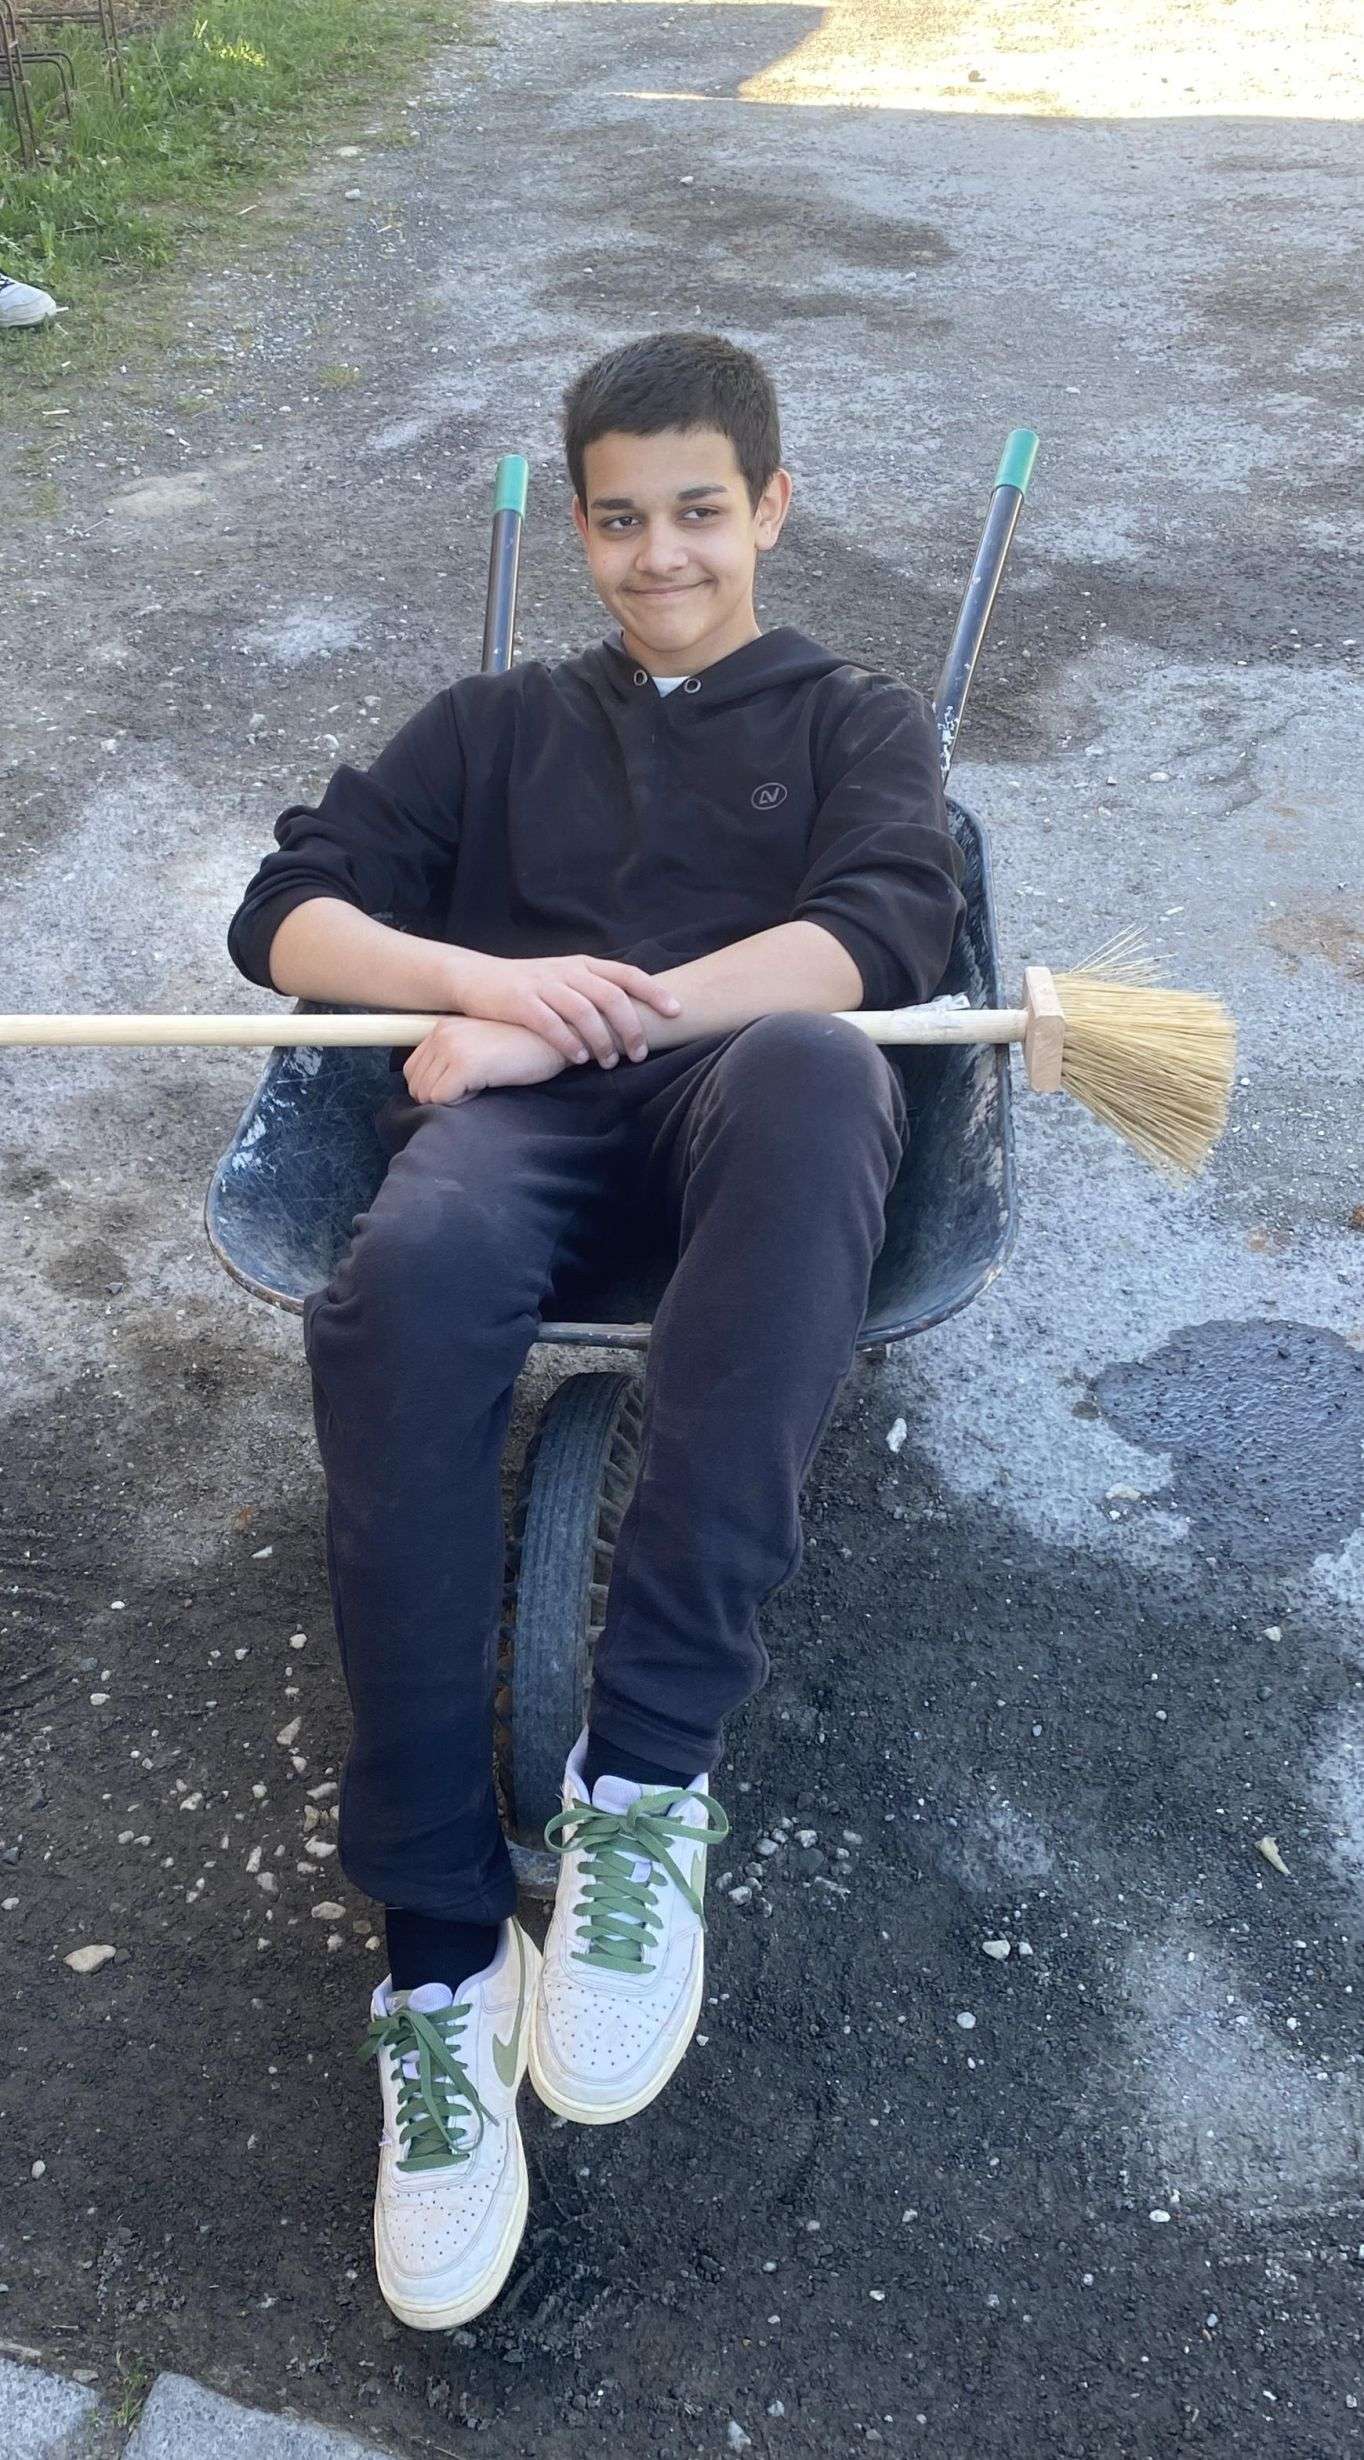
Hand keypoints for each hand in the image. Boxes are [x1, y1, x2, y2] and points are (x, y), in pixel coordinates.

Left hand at [403, 1015, 568, 1105]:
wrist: (557, 1037)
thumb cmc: (525, 1046)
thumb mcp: (483, 1043)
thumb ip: (456, 1056)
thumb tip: (435, 1088)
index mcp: (443, 1027)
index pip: (414, 1070)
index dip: (435, 1086)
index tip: (465, 1082)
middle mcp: (442, 1033)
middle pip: (416, 1085)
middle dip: (441, 1095)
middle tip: (475, 1085)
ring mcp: (452, 1047)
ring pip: (426, 1094)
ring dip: (452, 1098)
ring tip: (482, 1083)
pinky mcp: (465, 1064)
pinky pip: (443, 1098)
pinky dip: (462, 1101)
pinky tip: (486, 1085)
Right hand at [447, 948, 681, 1067]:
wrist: (477, 978)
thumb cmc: (529, 987)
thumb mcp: (566, 980)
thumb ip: (595, 991)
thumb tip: (635, 1015)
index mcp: (583, 965)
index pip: (627, 974)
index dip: (654, 992)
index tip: (676, 1012)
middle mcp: (567, 971)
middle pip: (611, 996)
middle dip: (630, 1027)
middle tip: (639, 1054)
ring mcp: (543, 984)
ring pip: (584, 1011)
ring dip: (602, 1041)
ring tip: (609, 1063)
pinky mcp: (520, 1001)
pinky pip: (550, 1023)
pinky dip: (569, 1043)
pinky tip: (579, 1060)